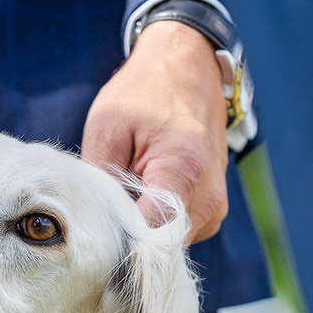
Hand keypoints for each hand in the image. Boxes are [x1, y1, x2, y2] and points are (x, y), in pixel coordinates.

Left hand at [81, 20, 228, 242]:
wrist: (188, 67)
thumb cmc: (145, 92)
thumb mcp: (107, 128)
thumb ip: (102, 183)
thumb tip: (97, 228)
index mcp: (183, 170)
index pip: (153, 235)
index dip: (121, 240)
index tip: (98, 233)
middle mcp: (208, 196)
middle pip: (161, 244)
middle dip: (129, 235)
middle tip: (107, 208)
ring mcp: (215, 206)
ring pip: (169, 243)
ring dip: (143, 228)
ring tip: (128, 192)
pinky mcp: (213, 209)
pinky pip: (179, 232)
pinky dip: (157, 222)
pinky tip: (144, 194)